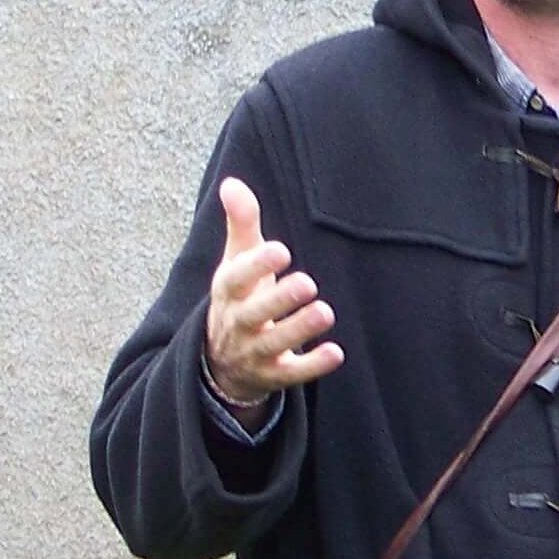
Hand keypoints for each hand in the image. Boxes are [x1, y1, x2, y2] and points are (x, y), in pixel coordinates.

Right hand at [203, 176, 344, 405]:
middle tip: (308, 283)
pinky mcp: (273, 375)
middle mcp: (237, 323)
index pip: (236, 278)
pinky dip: (312, 366)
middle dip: (279, 299)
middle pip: (254, 313)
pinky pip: (292, 374)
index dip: (256, 265)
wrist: (222, 359)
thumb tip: (232, 183)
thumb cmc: (240, 295)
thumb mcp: (236, 260)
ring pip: (274, 344)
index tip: (281, 250)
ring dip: (299, 329)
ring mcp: (254, 352)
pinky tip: (336, 353)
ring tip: (325, 312)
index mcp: (228, 291)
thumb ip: (241, 223)